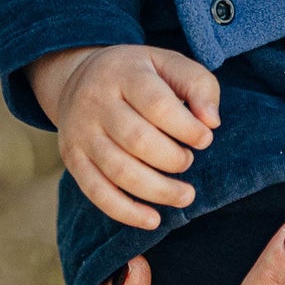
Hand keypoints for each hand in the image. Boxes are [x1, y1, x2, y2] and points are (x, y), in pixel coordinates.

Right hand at [30, 43, 219, 228]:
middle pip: (137, 140)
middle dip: (173, 159)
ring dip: (157, 190)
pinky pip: (97, 192)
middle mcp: (96, 101)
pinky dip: (126, 212)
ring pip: (119, 170)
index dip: (186, 128)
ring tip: (185, 195)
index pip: (157, 105)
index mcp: (124, 73)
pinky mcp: (73, 159)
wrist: (79, 77)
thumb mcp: (169, 64)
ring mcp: (80, 132)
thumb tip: (211, 122)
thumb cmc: (138, 75)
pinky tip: (152, 220)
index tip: (204, 139)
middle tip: (188, 162)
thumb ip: (198, 86)